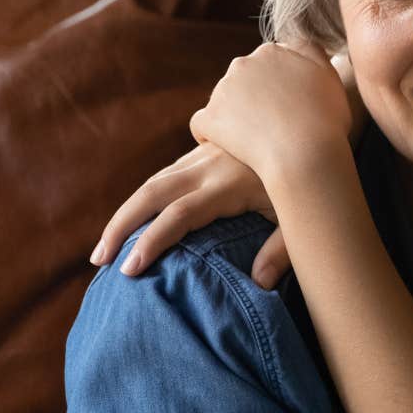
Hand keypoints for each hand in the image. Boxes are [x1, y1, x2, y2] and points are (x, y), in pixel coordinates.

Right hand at [87, 141, 292, 286]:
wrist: (312, 127)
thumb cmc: (313, 180)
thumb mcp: (302, 217)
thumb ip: (282, 252)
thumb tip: (258, 285)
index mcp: (229, 185)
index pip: (179, 216)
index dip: (152, 243)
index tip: (129, 271)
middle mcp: (209, 166)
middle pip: (151, 194)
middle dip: (121, 226)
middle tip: (99, 260)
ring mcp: (204, 155)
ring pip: (153, 181)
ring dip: (126, 212)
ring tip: (105, 246)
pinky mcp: (205, 150)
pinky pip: (166, 173)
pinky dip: (145, 197)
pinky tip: (135, 219)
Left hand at [187, 42, 350, 179]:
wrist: (305, 154)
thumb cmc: (325, 120)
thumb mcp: (329, 76)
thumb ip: (311, 53)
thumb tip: (293, 42)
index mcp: (272, 52)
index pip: (268, 64)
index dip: (278, 86)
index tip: (289, 107)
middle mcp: (243, 64)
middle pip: (244, 80)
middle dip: (253, 98)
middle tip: (274, 125)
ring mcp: (222, 91)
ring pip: (224, 102)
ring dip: (235, 117)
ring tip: (256, 141)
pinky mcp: (208, 118)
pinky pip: (202, 125)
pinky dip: (211, 135)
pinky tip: (227, 149)